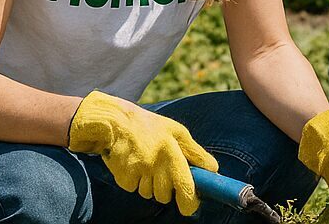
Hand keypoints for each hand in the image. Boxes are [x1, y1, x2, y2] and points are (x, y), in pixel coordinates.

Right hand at [67, 92, 217, 215]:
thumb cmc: (149, 126)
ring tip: (144, 162)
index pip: (185, 186)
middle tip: (160, 170)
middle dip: (164, 189)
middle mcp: (155, 162)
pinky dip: (133, 181)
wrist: (114, 121)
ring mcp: (138, 170)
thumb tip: (214, 169)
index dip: (189, 202)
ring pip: (149, 194)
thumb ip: (195, 152)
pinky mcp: (123, 177)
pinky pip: (133, 189)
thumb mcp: (176, 132)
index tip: (190, 206)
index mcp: (171, 150)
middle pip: (165, 196)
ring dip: (148, 184)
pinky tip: (131, 163)